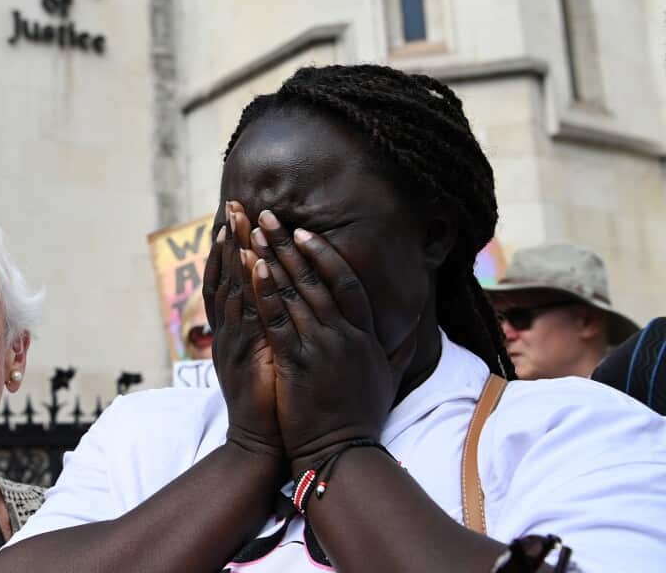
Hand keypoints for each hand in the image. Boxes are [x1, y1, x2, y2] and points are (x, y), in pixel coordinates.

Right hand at [201, 202, 283, 458]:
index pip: (230, 280)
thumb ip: (275, 333)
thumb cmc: (274, 403)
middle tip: (233, 206)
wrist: (261, 442)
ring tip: (237, 223)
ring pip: (230, 288)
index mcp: (235, 330)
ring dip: (233, 255)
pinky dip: (247, 287)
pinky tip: (253, 263)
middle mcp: (228, 331)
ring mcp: (233, 342)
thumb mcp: (271, 360)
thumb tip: (288, 310)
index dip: (232, 249)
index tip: (237, 218)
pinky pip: (243, 314)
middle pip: (224, 275)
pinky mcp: (244, 356)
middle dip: (229, 239)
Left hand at [249, 211, 406, 472]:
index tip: (302, 231)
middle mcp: (344, 335)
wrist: (342, 453)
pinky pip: (278, 318)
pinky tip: (251, 268)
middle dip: (287, 244)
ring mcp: (321, 347)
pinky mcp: (297, 363)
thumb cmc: (362, 416)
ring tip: (251, 232)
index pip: (345, 282)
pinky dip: (265, 291)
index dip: (323, 254)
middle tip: (265, 215)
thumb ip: (402, 344)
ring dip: (271, 258)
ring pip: (294, 293)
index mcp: (364, 335)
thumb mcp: (390, 376)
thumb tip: (419, 320)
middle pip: (314, 278)